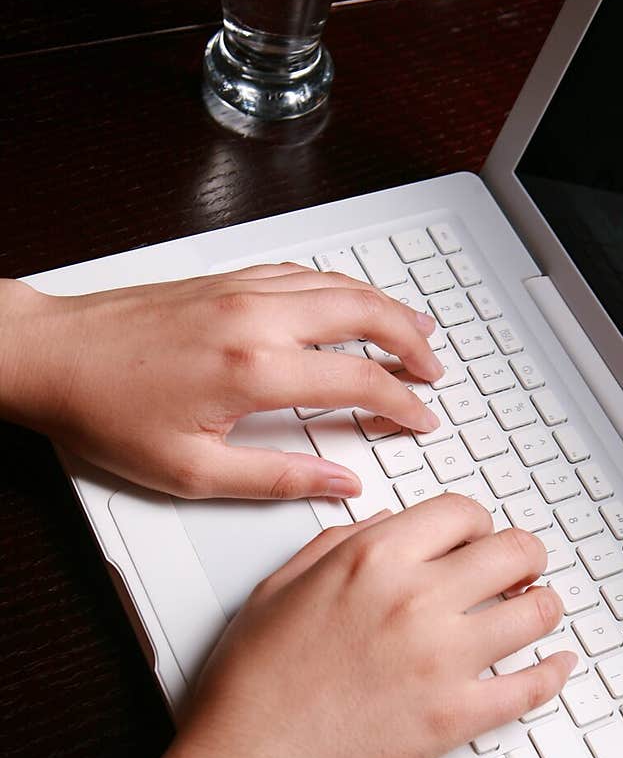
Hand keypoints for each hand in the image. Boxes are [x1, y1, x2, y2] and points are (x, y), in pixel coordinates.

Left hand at [0, 264, 443, 499]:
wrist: (51, 356)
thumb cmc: (107, 412)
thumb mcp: (193, 472)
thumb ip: (276, 478)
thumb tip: (339, 484)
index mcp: (254, 370)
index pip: (359, 379)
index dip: (402, 403)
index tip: (421, 420)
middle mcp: (256, 317)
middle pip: (365, 314)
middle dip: (413, 342)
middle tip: (436, 372)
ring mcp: (242, 289)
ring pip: (340, 285)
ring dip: (387, 307)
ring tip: (418, 332)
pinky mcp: (226, 279)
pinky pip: (304, 273)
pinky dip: (344, 287)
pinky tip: (354, 301)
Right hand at [176, 496, 575, 757]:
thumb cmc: (253, 686)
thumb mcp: (280, 588)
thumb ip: (338, 545)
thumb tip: (389, 525)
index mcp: (371, 559)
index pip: (462, 513)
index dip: (479, 523)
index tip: (481, 538)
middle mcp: (415, 600)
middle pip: (514, 553)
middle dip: (525, 557)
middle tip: (523, 570)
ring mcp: (442, 660)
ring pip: (536, 614)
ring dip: (543, 607)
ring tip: (537, 612)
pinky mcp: (456, 717)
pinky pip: (532, 687)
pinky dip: (554, 673)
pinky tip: (558, 665)